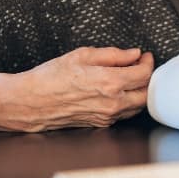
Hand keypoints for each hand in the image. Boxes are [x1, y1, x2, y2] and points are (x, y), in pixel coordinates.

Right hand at [0, 47, 153, 131]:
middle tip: (141, 66)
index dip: (148, 62)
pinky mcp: (99, 123)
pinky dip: (126, 101)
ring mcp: (106, 116)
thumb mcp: (82, 55)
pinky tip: (116, 90)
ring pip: (137, 106)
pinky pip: (122, 113)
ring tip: (130, 77)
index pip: (144, 74)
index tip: (145, 55)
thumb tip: (134, 54)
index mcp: (110, 83)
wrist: (29, 102)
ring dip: (138, 91)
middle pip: (146, 93)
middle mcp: (112, 102)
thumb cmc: (51, 77)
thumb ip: (113, 55)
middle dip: (147, 78)